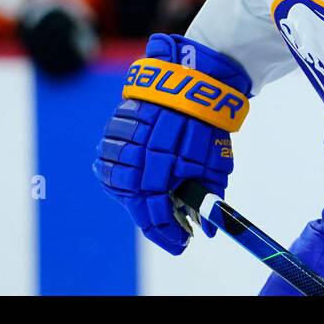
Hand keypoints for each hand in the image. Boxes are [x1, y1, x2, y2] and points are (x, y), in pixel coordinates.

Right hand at [92, 34, 250, 254]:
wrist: (196, 79)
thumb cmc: (207, 124)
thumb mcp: (215, 165)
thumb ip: (207, 198)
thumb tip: (208, 228)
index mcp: (157, 175)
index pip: (155, 218)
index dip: (168, 235)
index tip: (181, 243)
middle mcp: (134, 161)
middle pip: (132, 201)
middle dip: (151, 216)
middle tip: (170, 222)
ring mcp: (122, 141)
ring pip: (115, 176)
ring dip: (133, 190)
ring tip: (153, 194)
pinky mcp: (116, 124)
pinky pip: (108, 153)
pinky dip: (120, 163)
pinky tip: (136, 167)